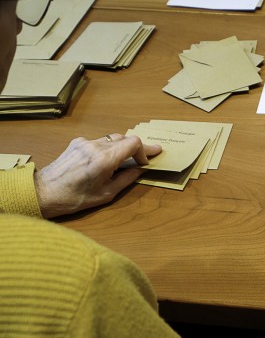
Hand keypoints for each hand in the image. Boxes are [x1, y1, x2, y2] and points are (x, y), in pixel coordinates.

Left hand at [35, 133, 161, 217]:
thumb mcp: (106, 194)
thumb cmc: (74, 198)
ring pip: (112, 138)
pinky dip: (107, 148)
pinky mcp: (77, 142)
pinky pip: (99, 141)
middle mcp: (96, 146)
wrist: (44, 192)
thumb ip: (126, 179)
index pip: (134, 143)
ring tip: (124, 161)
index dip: (145, 150)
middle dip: (136, 149)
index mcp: (104, 159)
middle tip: (144, 158)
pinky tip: (103, 161)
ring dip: (121, 148)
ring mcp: (85, 142)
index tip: (147, 161)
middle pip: (125, 138)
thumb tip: (139, 170)